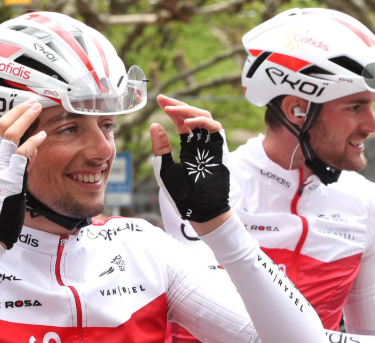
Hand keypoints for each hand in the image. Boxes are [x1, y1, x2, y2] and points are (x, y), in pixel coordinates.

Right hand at [0, 101, 47, 248]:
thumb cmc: (1, 207)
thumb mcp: (1, 181)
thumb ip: (12, 163)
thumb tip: (27, 149)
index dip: (6, 116)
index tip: (19, 106)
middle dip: (16, 111)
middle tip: (31, 102)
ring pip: (9, 135)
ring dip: (24, 119)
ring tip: (36, 109)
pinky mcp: (10, 177)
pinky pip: (21, 153)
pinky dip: (32, 142)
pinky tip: (42, 135)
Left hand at [150, 95, 230, 232]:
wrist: (199, 209)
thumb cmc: (182, 194)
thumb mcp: (165, 168)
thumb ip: (161, 148)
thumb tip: (155, 125)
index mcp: (189, 147)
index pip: (182, 122)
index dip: (172, 110)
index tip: (159, 101)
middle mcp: (201, 143)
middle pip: (192, 116)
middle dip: (178, 105)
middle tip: (163, 100)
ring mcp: (211, 144)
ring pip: (204, 117)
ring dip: (188, 111)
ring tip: (171, 110)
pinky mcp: (219, 148)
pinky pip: (214, 127)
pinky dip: (201, 121)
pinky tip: (186, 122)